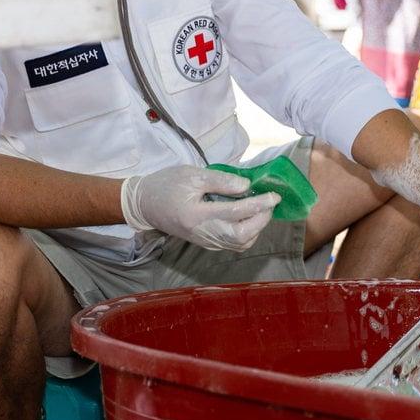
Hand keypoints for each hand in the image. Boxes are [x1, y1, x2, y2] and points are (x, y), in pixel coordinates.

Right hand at [120, 165, 278, 251]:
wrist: (144, 204)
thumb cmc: (167, 185)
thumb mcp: (192, 175)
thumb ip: (221, 180)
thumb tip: (247, 186)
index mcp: (197, 215)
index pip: (235, 213)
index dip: (258, 205)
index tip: (274, 195)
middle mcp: (202, 233)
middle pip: (241, 236)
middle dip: (262, 220)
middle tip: (271, 202)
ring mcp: (205, 241)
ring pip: (239, 244)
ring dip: (257, 228)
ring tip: (262, 208)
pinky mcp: (206, 243)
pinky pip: (233, 244)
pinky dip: (248, 233)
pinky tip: (250, 217)